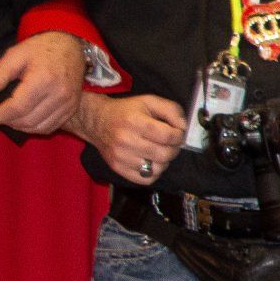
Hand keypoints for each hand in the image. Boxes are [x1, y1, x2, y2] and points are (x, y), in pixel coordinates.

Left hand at [0, 31, 86, 134]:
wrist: (71, 48)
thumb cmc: (41, 49)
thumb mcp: (16, 54)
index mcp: (44, 79)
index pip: (18, 107)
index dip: (1, 115)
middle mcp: (59, 94)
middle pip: (29, 119)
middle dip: (9, 122)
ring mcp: (68, 103)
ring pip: (40, 127)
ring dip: (21, 127)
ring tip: (9, 120)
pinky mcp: (72, 108)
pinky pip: (51, 126)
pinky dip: (35, 128)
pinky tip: (24, 121)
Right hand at [66, 92, 186, 182]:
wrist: (96, 121)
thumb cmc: (126, 111)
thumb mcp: (149, 101)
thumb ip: (171, 110)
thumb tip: (183, 127)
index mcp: (134, 121)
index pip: (167, 136)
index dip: (178, 135)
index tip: (177, 132)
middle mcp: (125, 141)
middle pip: (164, 154)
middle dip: (173, 149)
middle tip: (170, 143)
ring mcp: (120, 157)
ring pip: (157, 168)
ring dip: (164, 161)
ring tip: (159, 150)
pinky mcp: (118, 168)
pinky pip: (146, 179)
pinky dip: (154, 172)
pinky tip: (150, 160)